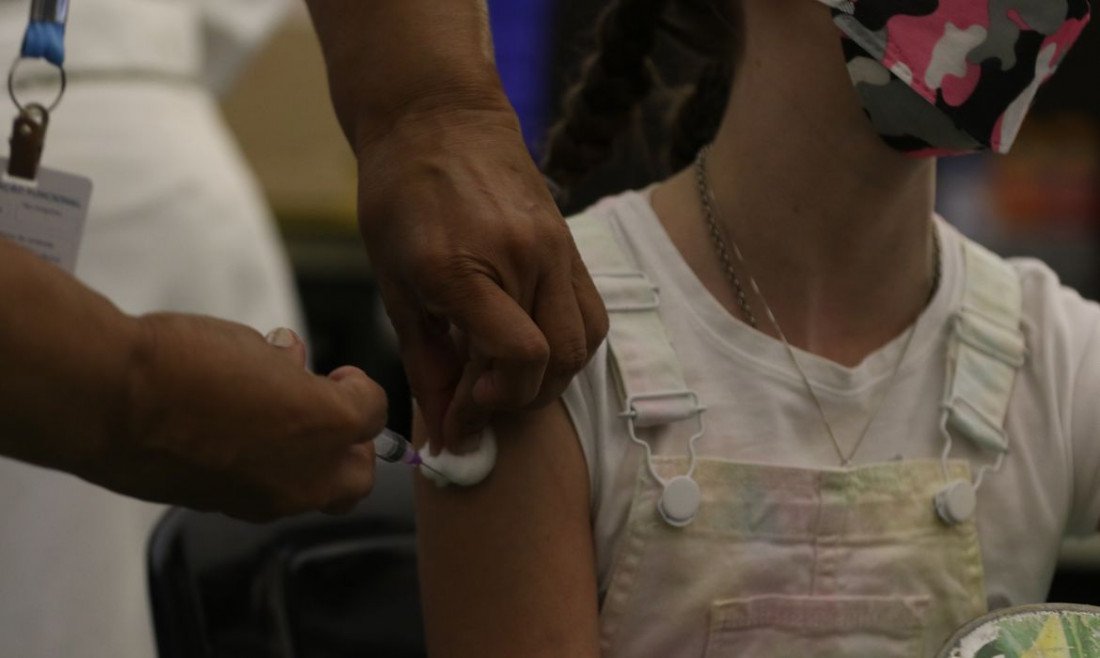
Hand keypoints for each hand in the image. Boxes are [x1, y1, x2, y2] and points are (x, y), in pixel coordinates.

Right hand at [87, 316, 384, 521]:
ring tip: (274, 421)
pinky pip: (266, 497)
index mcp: (327, 423)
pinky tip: (236, 438)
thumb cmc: (180, 362)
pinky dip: (266, 473)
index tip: (337, 375)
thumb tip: (288, 362)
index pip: (373, 411)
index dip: (356, 388)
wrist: (109, 400)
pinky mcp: (224, 509)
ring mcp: (264, 500)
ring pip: (314, 495)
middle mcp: (306, 473)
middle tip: (326, 413)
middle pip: (359, 476)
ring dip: (309, 462)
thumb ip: (281, 364)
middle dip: (351, 446)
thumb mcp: (247, 344)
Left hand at [356, 101, 607, 454]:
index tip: (462, 420)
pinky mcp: (570, 244)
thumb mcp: (393, 283)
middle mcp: (521, 256)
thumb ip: (426, 361)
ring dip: (550, 378)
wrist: (437, 116)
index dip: (491, 405)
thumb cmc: (399, 196)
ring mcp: (554, 247)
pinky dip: (569, 346)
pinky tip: (532, 347)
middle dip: (517, 399)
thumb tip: (449, 428)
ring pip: (582, 343)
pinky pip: (590, 313)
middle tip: (479, 402)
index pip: (517, 357)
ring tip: (506, 378)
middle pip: (555, 360)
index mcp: (462, 266)